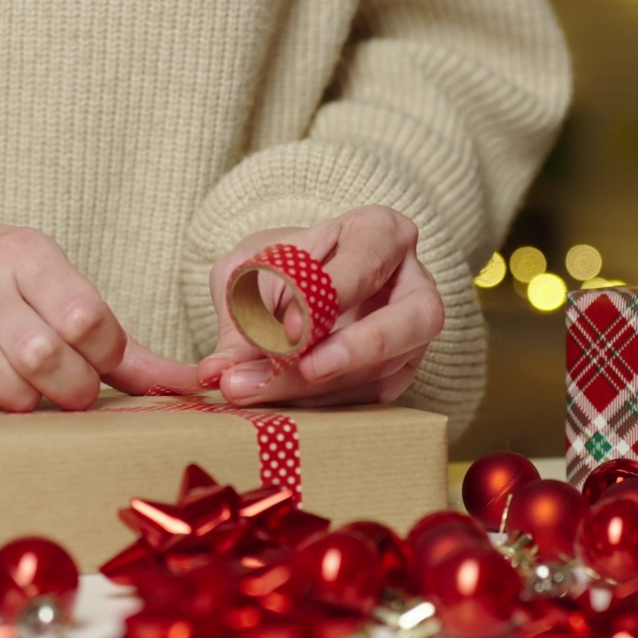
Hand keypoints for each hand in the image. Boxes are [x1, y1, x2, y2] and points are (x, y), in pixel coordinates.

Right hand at [0, 166, 195, 411]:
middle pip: (40, 352)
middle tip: (68, 395)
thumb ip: (114, 339)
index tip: (97, 365)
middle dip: (67, 389)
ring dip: (15, 400)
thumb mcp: (48, 281)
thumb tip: (191, 382)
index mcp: (26, 254)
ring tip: (23, 398)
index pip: (86, 317)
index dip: (102, 356)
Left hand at [198, 206, 443, 406]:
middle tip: (308, 369)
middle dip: (361, 347)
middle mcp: (412, 283)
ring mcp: (411, 335)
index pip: (370, 259)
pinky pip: (370, 398)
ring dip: (322, 388)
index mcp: (381, 233)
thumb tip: (219, 371)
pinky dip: (322, 404)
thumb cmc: (273, 268)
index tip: (290, 326)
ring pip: (387, 367)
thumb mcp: (246, 275)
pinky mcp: (397, 375)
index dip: (334, 293)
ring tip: (259, 391)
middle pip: (417, 317)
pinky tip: (279, 404)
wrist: (282, 289)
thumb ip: (240, 314)